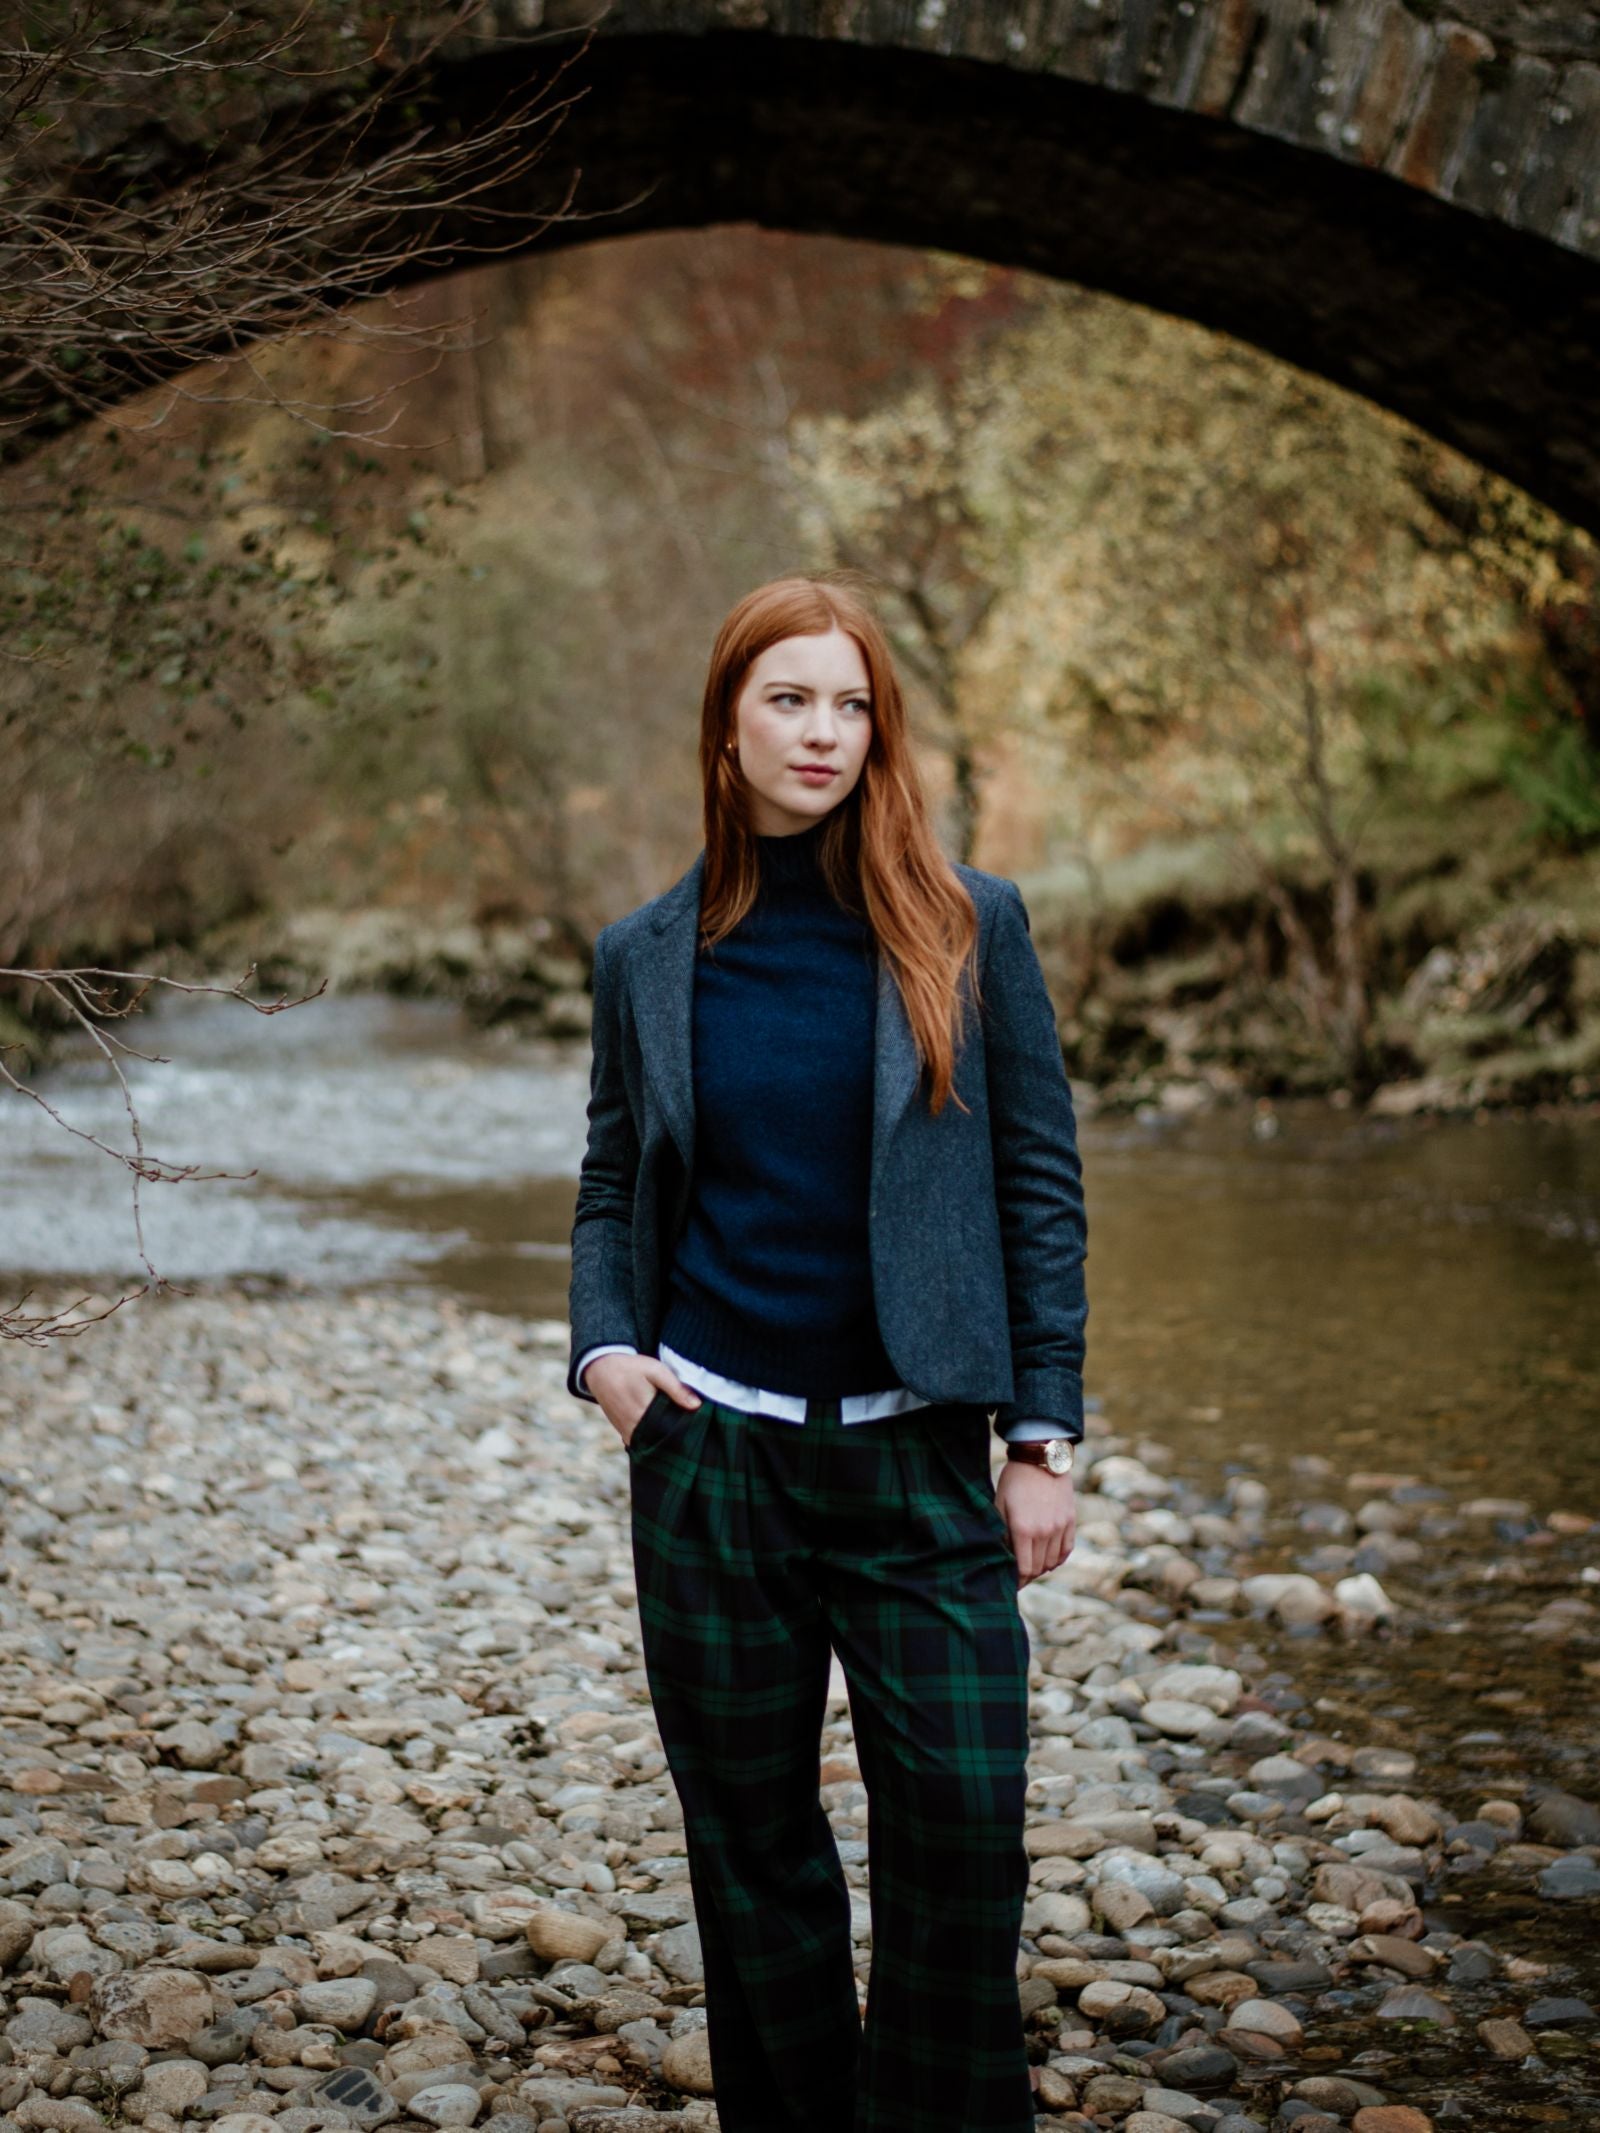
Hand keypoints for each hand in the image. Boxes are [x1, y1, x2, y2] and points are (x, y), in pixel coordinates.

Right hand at [586, 1353, 701, 1447]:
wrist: (601, 1370)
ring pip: (651, 1443)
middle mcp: (633, 1427)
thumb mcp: (656, 1371)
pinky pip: (642, 1442)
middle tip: (690, 1430)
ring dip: (663, 1439)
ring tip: (678, 1431)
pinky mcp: (623, 1432)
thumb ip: (676, 1388)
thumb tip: (696, 1406)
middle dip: (675, 1437)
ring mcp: (626, 1432)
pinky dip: (652, 1439)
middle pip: (661, 1440)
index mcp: (643, 1412)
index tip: (696, 1427)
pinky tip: (663, 1431)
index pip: (670, 1431)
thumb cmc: (631, 1368)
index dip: (684, 1430)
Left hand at [994, 1462, 1075, 1585]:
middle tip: (1019, 1576)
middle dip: (1028, 1576)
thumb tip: (1004, 1557)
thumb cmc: (1014, 1481)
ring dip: (1042, 1567)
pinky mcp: (1070, 1520)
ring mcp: (1059, 1527)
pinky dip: (1058, 1558)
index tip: (1012, 1584)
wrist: (1041, 1458)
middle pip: (1039, 1568)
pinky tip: (1049, 1559)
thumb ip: (1002, 1534)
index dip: (1018, 1581)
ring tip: (1032, 1566)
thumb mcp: (1000, 1505)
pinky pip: (1066, 1549)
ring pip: (1053, 1561)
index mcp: (1023, 1529)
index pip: (1024, 1569)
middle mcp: (1044, 1531)